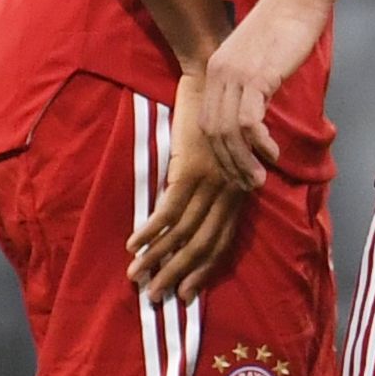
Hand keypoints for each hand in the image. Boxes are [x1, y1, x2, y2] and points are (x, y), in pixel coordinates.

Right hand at [129, 67, 254, 302]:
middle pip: (202, 246)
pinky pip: (168, 211)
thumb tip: (196, 210)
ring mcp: (211, 183)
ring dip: (158, 260)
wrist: (213, 77)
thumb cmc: (218, 113)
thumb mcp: (225, 154)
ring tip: (137, 278)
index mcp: (240, 192)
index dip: (204, 271)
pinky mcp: (190, 169)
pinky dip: (150, 232)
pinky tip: (134, 245)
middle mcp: (229, 193)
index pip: (222, 243)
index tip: (188, 294)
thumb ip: (217, 184)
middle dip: (178, 276)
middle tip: (158, 298)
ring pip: (183, 234)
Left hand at [188, 0, 315, 190]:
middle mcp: (218, 73)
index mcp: (216, 70)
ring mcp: (235, 75)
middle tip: (248, 184)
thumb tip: (258, 112)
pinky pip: (249, 121)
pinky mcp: (257, 76)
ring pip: (228, 132)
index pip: (207, 123)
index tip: (237, 171)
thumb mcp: (258, 58)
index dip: (220, 153)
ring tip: (259, 179)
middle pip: (213, 133)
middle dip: (229, 165)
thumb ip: (252, 83)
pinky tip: (272, 152)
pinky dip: (259, 143)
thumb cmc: (286, 25)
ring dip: (243, 161)